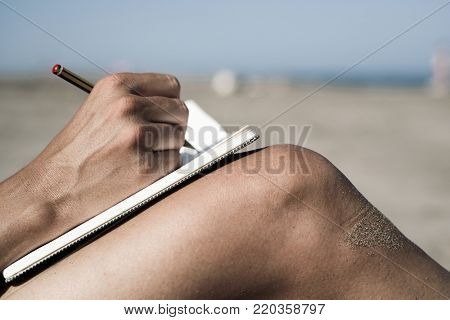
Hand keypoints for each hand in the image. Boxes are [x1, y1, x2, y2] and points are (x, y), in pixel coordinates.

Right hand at [0, 73, 187, 268]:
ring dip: (168, 148)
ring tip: (140, 156)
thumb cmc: (80, 150)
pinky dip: (164, 168)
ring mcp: (136, 136)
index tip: (163, 116)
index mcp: (116, 85)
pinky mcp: (145, 166)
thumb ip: (135, 99)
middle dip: (173, 126)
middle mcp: (127, 106)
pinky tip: (139, 171)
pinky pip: (175, 161)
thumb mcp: (100, 108)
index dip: (171, 103)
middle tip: (153, 141)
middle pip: (181, 111)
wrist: (54, 188)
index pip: (172, 85)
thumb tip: (177, 105)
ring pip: (180, 137)